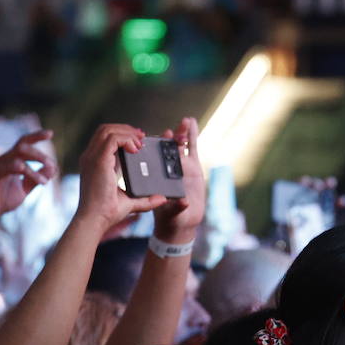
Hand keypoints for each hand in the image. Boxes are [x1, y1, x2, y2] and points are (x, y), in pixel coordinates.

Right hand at [0, 130, 56, 227]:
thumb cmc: (2, 200)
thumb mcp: (24, 189)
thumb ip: (36, 178)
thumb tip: (53, 167)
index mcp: (10, 160)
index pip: (23, 143)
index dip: (36, 136)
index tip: (50, 133)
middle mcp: (2, 160)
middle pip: (22, 146)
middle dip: (39, 154)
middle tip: (51, 165)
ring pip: (17, 156)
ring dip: (34, 164)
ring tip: (45, 180)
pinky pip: (10, 169)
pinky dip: (27, 172)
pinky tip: (38, 180)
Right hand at [77, 124, 168, 233]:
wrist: (95, 220)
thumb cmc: (107, 213)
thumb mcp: (130, 202)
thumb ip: (146, 199)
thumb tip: (162, 199)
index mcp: (95, 163)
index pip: (104, 138)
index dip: (122, 135)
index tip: (138, 141)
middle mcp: (91, 157)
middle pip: (105, 129)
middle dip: (125, 129)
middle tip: (142, 137)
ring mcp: (92, 157)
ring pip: (108, 130)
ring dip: (127, 132)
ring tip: (140, 143)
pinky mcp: (98, 161)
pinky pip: (112, 139)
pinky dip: (126, 139)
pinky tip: (136, 149)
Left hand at [152, 117, 206, 243]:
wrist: (182, 223)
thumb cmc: (170, 219)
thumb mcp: (171, 213)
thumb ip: (177, 207)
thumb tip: (184, 201)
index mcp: (157, 177)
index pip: (151, 158)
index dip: (151, 147)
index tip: (151, 140)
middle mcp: (167, 169)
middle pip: (166, 148)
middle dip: (169, 138)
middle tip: (170, 131)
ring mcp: (180, 166)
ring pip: (179, 146)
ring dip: (181, 133)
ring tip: (186, 121)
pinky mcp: (193, 167)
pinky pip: (192, 148)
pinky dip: (192, 136)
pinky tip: (193, 123)